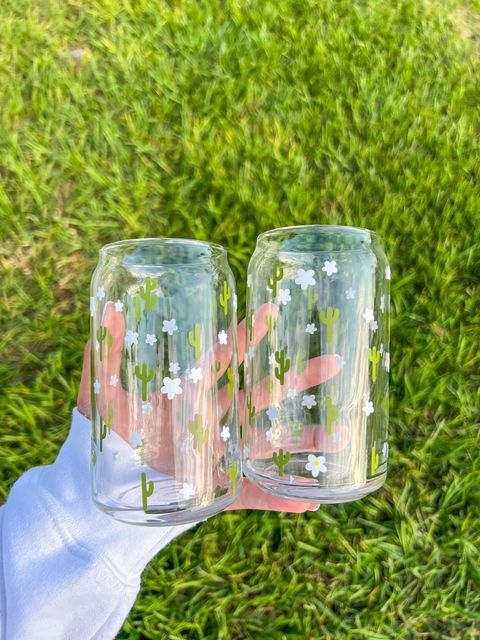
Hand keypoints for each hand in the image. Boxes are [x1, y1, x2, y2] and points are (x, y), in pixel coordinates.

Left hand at [78, 305, 339, 512]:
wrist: (99, 487)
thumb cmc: (102, 437)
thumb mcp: (103, 395)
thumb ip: (105, 354)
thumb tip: (111, 310)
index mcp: (193, 391)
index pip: (227, 358)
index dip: (249, 336)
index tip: (272, 312)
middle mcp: (216, 418)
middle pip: (265, 393)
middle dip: (300, 378)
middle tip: (336, 361)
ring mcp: (222, 454)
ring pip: (271, 442)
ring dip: (307, 440)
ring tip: (342, 435)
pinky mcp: (220, 490)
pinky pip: (255, 495)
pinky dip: (282, 499)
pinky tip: (314, 501)